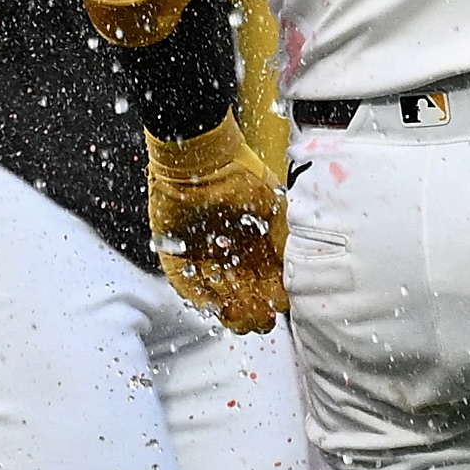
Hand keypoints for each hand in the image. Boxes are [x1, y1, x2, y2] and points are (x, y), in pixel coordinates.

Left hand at [147, 114, 284, 333]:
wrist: (197, 153)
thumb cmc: (237, 170)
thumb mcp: (272, 203)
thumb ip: (284, 236)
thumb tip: (293, 268)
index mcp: (255, 240)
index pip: (268, 280)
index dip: (275, 296)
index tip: (279, 302)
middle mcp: (231, 250)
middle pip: (245, 294)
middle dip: (255, 311)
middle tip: (261, 317)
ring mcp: (203, 253)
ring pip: (219, 295)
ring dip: (232, 310)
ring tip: (242, 315)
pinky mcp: (176, 253)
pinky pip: (186, 284)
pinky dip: (200, 298)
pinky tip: (216, 305)